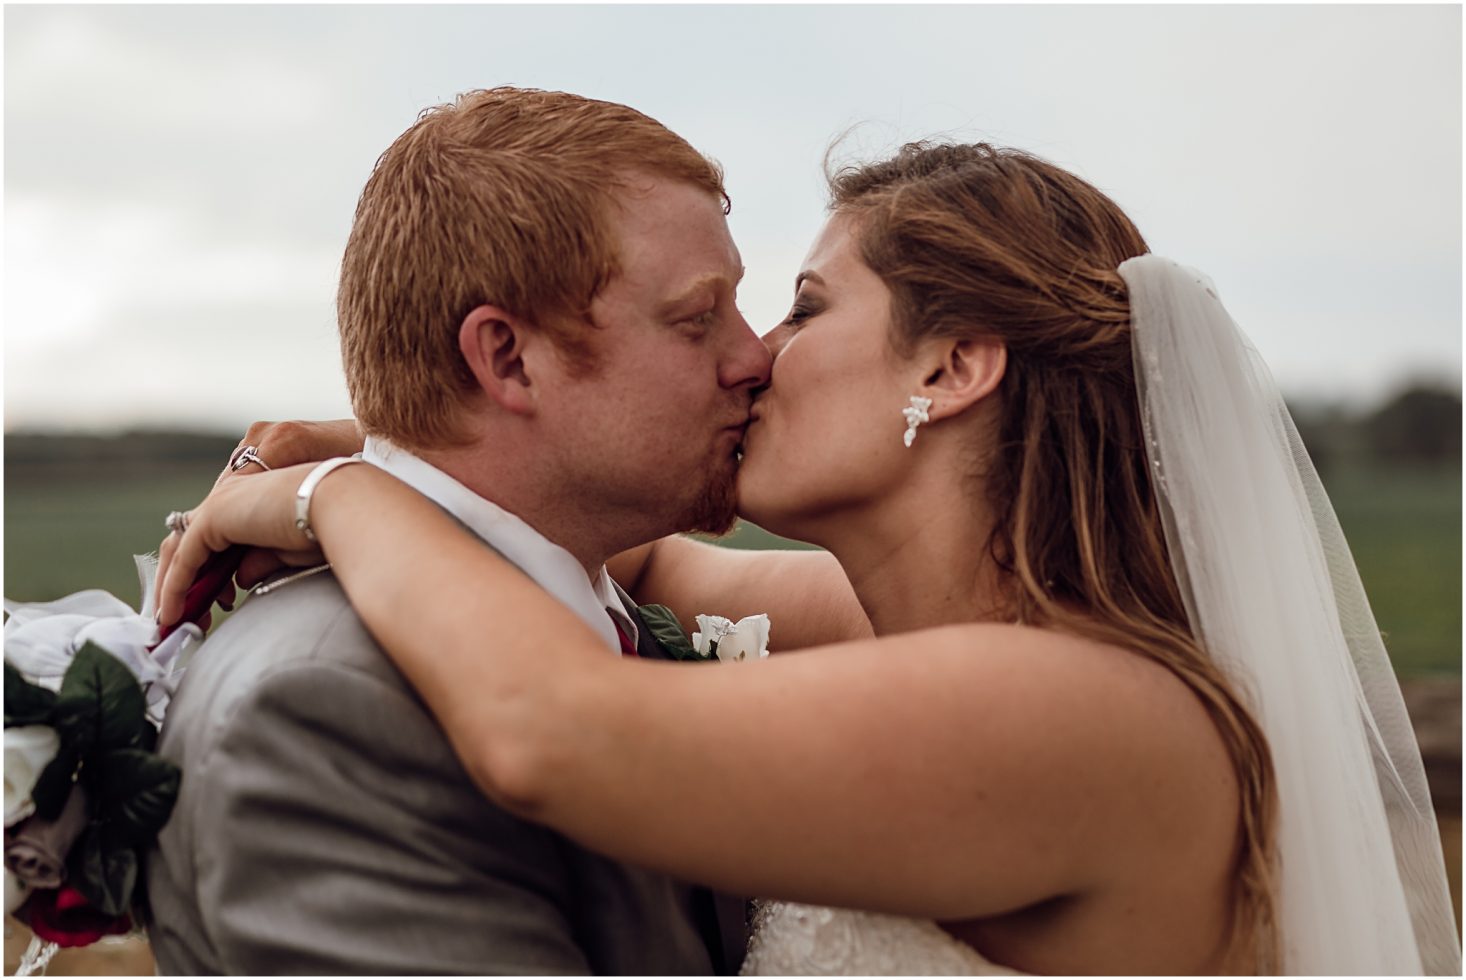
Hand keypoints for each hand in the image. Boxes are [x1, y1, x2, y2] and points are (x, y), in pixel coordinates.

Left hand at [152, 420, 364, 614]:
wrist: (338, 505)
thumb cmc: (328, 526)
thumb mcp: (287, 553)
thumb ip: (260, 562)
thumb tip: (241, 578)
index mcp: (249, 501)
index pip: (212, 538)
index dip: (205, 573)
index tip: (210, 606)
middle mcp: (230, 498)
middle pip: (188, 543)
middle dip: (181, 583)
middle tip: (182, 619)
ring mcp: (218, 504)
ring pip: (178, 550)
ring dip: (171, 587)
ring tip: (171, 623)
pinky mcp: (213, 517)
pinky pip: (184, 558)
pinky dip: (174, 587)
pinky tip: (172, 613)